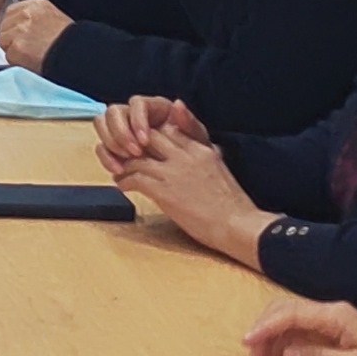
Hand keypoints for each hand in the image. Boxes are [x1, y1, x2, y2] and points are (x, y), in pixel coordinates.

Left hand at [0, 0, 69, 71]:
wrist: (76, 54)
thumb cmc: (68, 41)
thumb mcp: (53, 19)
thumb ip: (33, 19)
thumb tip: (16, 28)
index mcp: (36, 5)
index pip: (11, 12)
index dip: (15, 27)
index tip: (23, 36)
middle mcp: (26, 14)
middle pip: (4, 26)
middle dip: (12, 38)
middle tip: (29, 47)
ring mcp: (20, 30)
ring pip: (3, 41)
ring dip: (14, 50)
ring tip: (32, 54)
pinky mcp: (17, 46)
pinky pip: (8, 56)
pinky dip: (17, 61)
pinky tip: (32, 60)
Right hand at [91, 93, 204, 168]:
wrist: (190, 173)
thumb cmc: (193, 152)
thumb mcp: (197, 139)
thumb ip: (189, 123)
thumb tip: (178, 104)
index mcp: (154, 108)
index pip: (137, 103)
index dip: (137, 120)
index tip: (145, 141)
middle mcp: (134, 115)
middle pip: (113, 112)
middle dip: (120, 133)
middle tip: (134, 153)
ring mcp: (122, 130)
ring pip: (102, 125)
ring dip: (110, 144)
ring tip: (125, 164)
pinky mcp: (115, 147)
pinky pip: (102, 147)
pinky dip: (106, 158)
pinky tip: (119, 171)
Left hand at [110, 131, 267, 264]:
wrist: (237, 225)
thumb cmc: (232, 206)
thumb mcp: (220, 170)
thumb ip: (203, 159)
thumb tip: (195, 159)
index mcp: (202, 149)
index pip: (170, 130)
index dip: (153, 136)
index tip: (144, 145)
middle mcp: (186, 156)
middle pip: (150, 137)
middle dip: (135, 145)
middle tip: (125, 154)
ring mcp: (174, 172)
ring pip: (138, 158)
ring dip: (124, 166)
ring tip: (120, 173)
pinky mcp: (165, 191)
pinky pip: (136, 179)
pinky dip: (125, 182)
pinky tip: (123, 186)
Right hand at [240, 299, 356, 355]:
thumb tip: (288, 354)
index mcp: (336, 316)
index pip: (293, 314)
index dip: (267, 326)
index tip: (250, 342)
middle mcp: (328, 313)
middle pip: (285, 312)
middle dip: (264, 332)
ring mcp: (325, 321)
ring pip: (286, 323)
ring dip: (270, 340)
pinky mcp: (324, 332)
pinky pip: (295, 333)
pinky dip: (281, 345)